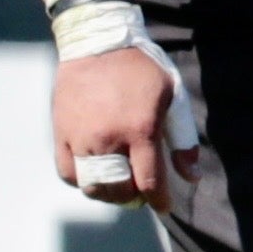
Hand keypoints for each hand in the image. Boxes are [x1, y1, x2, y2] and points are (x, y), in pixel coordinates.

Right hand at [52, 42, 191, 210]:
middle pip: (118, 188)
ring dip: (108, 194)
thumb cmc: (141, 69)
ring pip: (92, 185)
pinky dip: (82, 182)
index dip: (158, 200)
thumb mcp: (174, 97)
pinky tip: (96, 176)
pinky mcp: (61, 134)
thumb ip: (183, 138)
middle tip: (142, 194)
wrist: (97, 44)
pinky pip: (67, 173)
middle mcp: (108, 139)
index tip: (164, 207)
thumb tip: (191, 176)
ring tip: (121, 187)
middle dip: (133, 198)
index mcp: (140, 130)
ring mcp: (80, 138)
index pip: (149, 181)